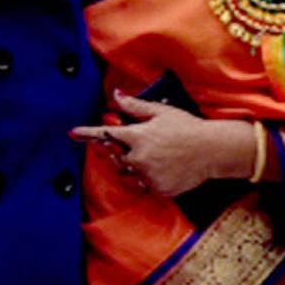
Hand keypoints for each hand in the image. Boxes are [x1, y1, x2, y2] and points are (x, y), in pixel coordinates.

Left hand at [70, 92, 255, 197]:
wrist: (212, 150)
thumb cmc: (187, 127)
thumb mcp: (161, 112)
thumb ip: (135, 107)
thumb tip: (116, 95)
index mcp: (137, 137)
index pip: (105, 135)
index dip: (86, 134)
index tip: (72, 133)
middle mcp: (139, 159)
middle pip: (114, 157)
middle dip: (117, 150)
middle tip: (136, 143)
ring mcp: (148, 176)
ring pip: (127, 173)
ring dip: (131, 164)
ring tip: (152, 155)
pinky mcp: (158, 189)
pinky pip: (142, 185)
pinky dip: (146, 177)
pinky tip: (161, 167)